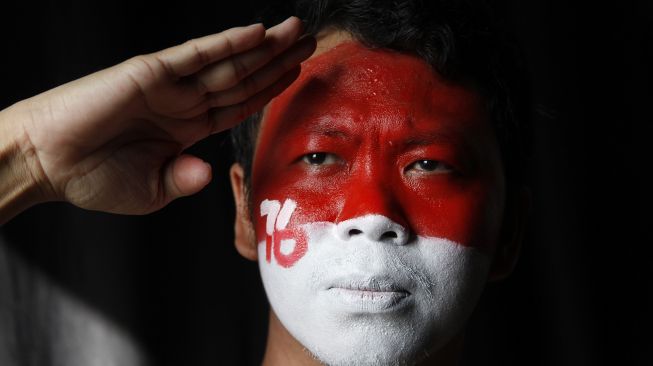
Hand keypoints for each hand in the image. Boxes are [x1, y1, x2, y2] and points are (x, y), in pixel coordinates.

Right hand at [3, 16, 313, 215]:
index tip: (298, 75)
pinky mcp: (151, 71)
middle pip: (243, 77)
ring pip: (229, 62)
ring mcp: (170, 85)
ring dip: (264, 47)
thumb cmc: (92, 178)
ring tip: (297, 33)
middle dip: (278, 60)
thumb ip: (184, 179)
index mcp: (187, 128)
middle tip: (311, 43)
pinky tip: (257, 34)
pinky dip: (227, 43)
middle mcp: (183, 102)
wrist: (46, 163)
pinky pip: (197, 54)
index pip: (240, 104)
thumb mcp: (152, 190)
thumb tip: (209, 172)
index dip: (270, 89)